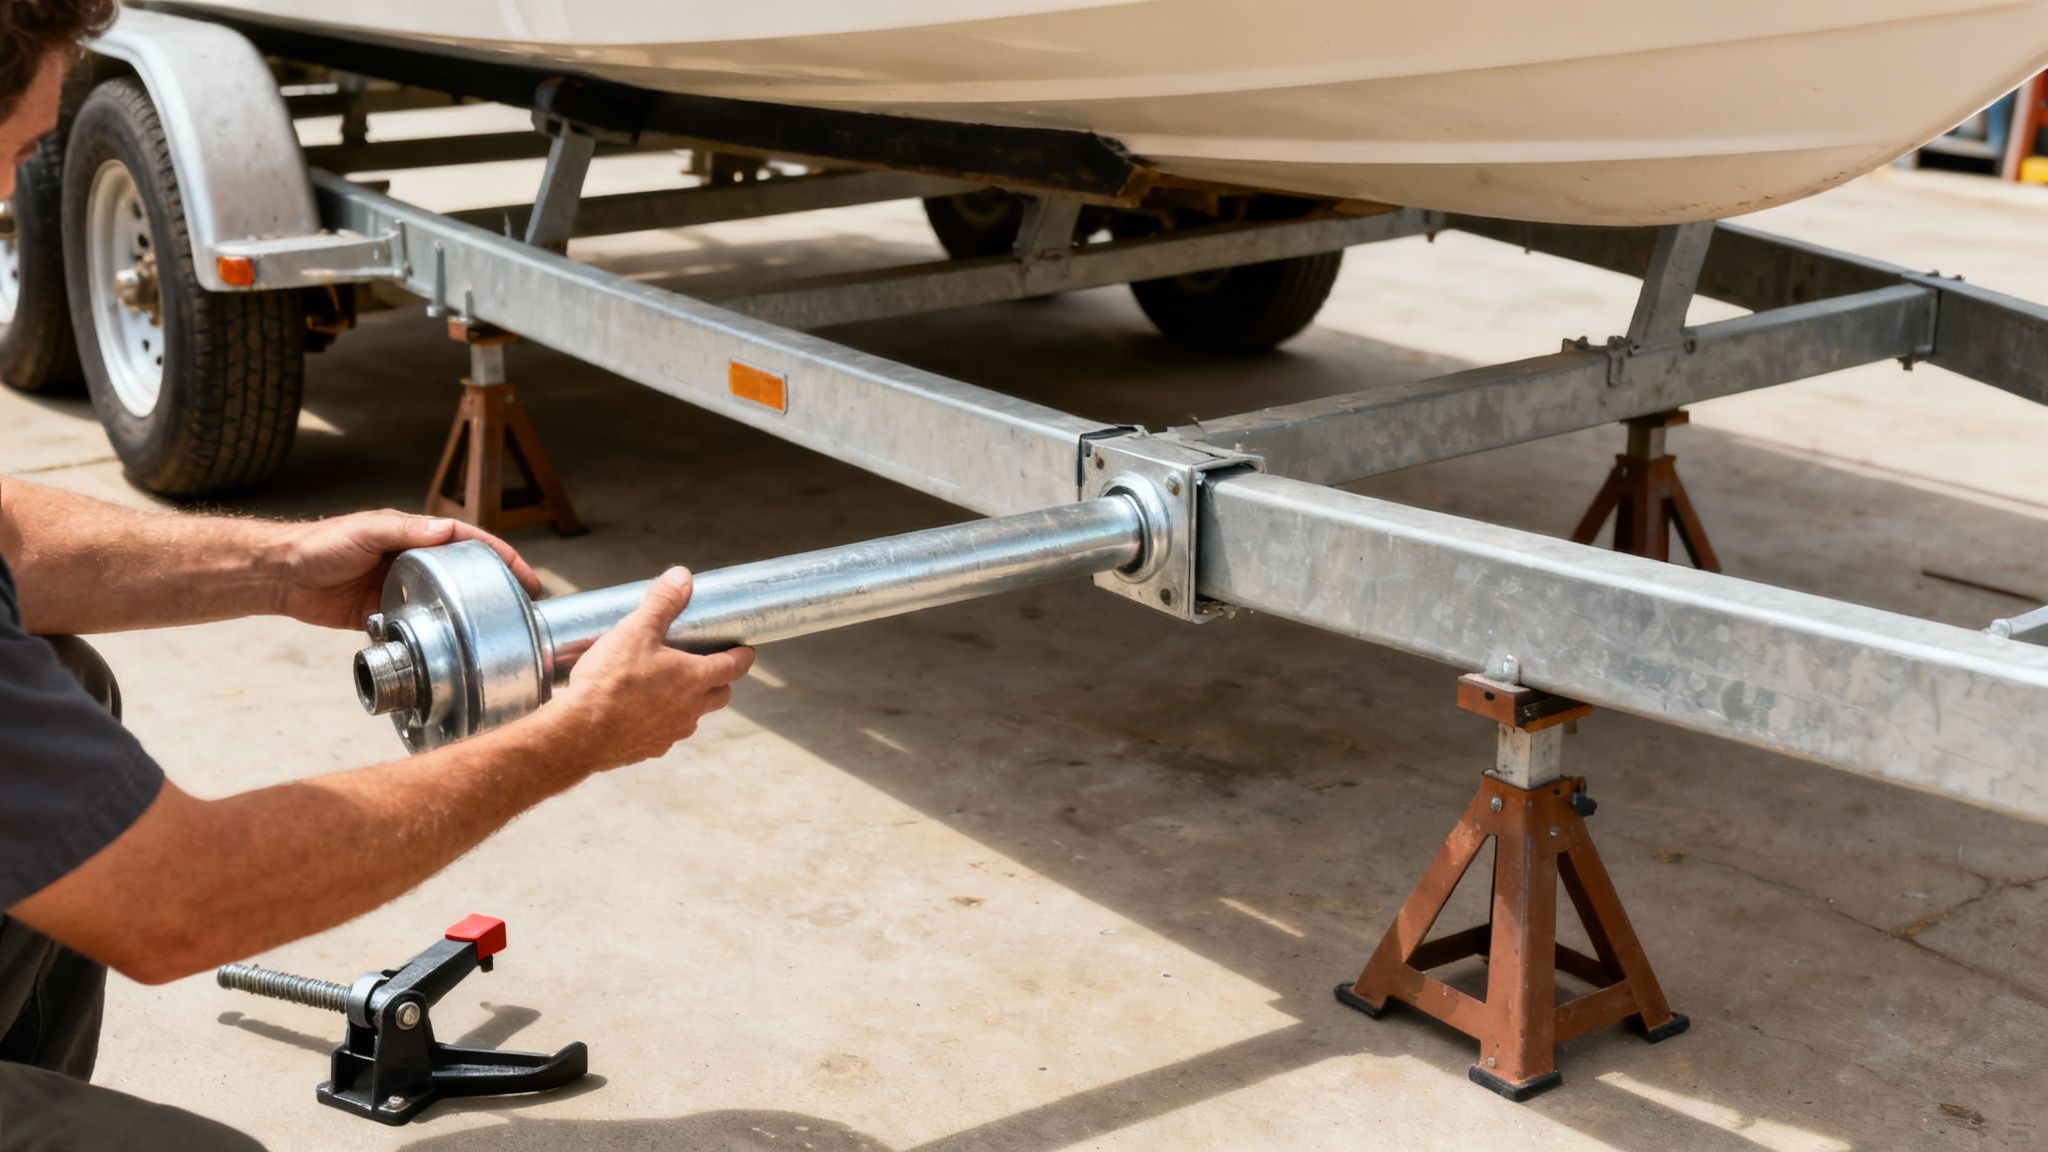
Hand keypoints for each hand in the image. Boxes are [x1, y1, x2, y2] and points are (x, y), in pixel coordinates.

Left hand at [277, 511, 540, 630]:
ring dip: (471, 612)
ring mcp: (402, 589)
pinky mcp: (386, 614)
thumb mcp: (368, 530)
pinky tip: (453, 646)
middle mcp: (414, 562)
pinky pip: (419, 625)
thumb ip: (406, 530)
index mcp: (415, 537)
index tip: (525, 573)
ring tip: (500, 629)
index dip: (500, 555)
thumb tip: (448, 530)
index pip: (468, 542)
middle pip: (465, 573)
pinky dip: (436, 634)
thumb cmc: (323, 545)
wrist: (284, 575)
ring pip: (446, 601)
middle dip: (496, 585)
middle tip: (525, 605)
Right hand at [541, 568, 754, 771]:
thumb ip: (662, 602)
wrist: (578, 734)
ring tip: (667, 685)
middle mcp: (690, 710)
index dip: (743, 656)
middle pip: (721, 695)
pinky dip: (660, 721)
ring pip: (693, 716)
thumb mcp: (636, 630)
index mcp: (694, 679)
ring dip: (689, 702)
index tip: (746, 650)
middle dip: (720, 680)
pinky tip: (639, 710)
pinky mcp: (649, 749)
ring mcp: (671, 733)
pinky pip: (665, 733)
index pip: (734, 667)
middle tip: (707, 665)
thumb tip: (682, 577)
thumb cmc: (610, 681)